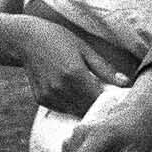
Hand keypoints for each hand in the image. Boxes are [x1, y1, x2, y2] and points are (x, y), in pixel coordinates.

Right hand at [15, 17, 129, 115]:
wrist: (26, 40)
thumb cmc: (59, 39)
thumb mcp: (85, 49)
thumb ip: (105, 69)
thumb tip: (125, 82)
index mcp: (75, 74)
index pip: (99, 99)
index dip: (110, 101)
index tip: (119, 99)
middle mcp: (61, 88)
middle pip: (88, 109)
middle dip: (100, 107)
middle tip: (109, 101)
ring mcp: (50, 95)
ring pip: (75, 112)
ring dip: (86, 108)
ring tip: (94, 99)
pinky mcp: (41, 99)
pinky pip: (63, 109)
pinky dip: (72, 106)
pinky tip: (76, 95)